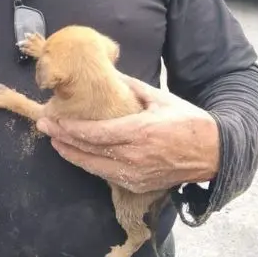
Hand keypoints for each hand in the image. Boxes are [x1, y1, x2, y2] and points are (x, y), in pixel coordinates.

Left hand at [37, 74, 218, 192]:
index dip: (69, 128)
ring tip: (55, 142)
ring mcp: (134, 174)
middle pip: (87, 151)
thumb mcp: (161, 98)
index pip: (94, 133)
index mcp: (139, 132)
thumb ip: (132, 87)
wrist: (213, 152)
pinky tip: (79, 156)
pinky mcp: (137, 185)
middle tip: (44, 127)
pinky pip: (106, 175)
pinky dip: (90, 165)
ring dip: (71, 155)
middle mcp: (133, 156)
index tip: (51, 119)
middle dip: (62, 139)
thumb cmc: (189, 122)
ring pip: (92, 167)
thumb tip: (110, 72)